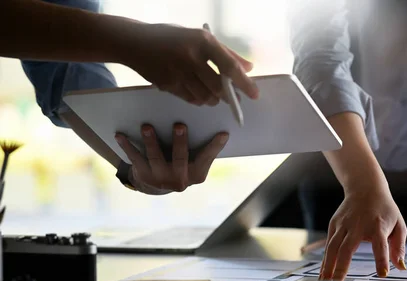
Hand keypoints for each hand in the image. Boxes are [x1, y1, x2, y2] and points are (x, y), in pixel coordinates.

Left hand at [114, 123, 227, 193]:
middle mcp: (180, 181)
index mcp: (197, 175)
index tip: (223, 133)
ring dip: (151, 141)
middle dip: (180, 142)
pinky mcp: (144, 176)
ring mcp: (161, 180)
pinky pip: (135, 159)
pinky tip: (120, 135)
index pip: (207, 158)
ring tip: (147, 127)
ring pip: (156, 158)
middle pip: (180, 159)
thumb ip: (202, 150)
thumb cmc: (181, 165)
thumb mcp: (195, 162)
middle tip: (179, 125)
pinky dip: (127, 146)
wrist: (157, 185)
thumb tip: (218, 128)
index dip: (215, 146)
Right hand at [124, 23, 258, 105]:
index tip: (254, 94)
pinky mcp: (168, 85)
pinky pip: (191, 100)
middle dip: (228, 95)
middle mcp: (191, 57)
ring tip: (213, 92)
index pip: (229, 66)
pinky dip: (200, 99)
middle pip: (218, 87)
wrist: (134, 43)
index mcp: (202, 41)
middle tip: (232, 96)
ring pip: (205, 97)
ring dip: (214, 99)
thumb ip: (226, 53)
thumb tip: (248, 68)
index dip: (244, 83)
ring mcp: (178, 73)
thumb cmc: (172, 38)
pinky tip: (197, 91)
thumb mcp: (200, 37)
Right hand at [320, 185, 406, 280]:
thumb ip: (399, 246)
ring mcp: (343, 225)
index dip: (382, 259)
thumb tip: (400, 267)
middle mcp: (357, 226)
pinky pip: (328, 245)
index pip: (380, 245)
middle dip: (341, 268)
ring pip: (332, 248)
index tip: (383, 274)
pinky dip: (325, 260)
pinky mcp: (334, 224)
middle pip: (347, 249)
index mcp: (377, 226)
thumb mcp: (398, 224)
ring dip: (328, 267)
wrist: (365, 187)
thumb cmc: (385, 209)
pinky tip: (323, 274)